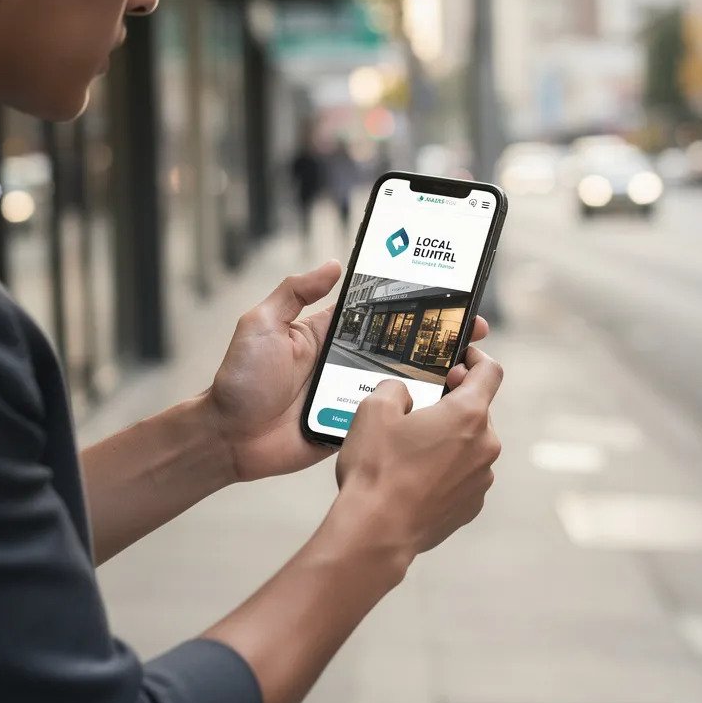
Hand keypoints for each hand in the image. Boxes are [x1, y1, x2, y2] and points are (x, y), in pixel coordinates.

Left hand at [207, 262, 490, 482]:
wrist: (228, 438)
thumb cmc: (239, 380)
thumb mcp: (262, 324)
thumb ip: (295, 292)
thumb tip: (334, 264)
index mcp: (328, 334)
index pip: (379, 313)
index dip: (410, 304)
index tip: (444, 293)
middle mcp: (345, 362)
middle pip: (400, 347)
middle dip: (436, 338)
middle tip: (473, 329)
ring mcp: (351, 395)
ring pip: (401, 383)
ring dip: (433, 375)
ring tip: (465, 365)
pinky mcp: (353, 427)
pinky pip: (388, 419)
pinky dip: (414, 413)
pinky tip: (444, 404)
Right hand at [328, 348, 503, 557]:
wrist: (376, 532)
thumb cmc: (377, 471)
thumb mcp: (374, 409)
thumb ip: (396, 387)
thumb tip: (404, 392)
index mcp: (468, 415)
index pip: (490, 372)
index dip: (476, 358)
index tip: (461, 359)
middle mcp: (485, 445)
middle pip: (478, 410)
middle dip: (453, 402)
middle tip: (422, 405)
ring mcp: (481, 478)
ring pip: (470, 444)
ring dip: (449, 438)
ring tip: (412, 448)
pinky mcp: (472, 505)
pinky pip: (463, 475)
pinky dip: (447, 469)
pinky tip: (416, 477)